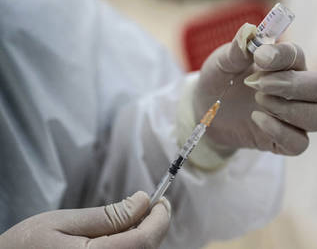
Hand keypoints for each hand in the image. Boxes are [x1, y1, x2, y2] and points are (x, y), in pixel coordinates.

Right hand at [0, 191, 170, 248]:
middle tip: (151, 204)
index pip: (145, 240)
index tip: (162, 199)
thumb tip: (143, 201)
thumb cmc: (27, 246)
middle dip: (155, 225)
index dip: (160, 218)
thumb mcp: (64, 222)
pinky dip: (134, 246)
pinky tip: (123, 234)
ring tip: (133, 218)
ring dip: (145, 235)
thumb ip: (109, 215)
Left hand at [195, 23, 316, 155]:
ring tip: (259, 101)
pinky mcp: (285, 141)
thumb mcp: (221, 63)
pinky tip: (257, 120)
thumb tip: (249, 34)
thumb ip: (236, 51)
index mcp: (286, 65)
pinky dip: (281, 133)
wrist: (205, 112)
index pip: (298, 56)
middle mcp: (297, 91)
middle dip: (292, 85)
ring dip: (290, 110)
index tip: (259, 57)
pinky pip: (300, 143)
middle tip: (259, 85)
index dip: (283, 56)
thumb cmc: (219, 81)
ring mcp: (294, 118)